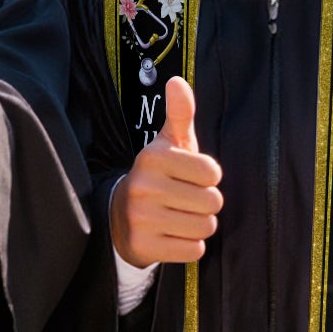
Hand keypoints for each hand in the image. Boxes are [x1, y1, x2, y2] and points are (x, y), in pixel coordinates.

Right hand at [109, 75, 222, 264]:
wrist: (119, 217)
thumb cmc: (158, 177)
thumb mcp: (167, 144)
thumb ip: (179, 114)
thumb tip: (177, 81)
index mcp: (153, 157)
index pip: (213, 173)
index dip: (208, 178)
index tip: (189, 178)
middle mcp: (144, 186)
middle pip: (213, 202)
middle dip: (205, 204)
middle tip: (184, 201)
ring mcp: (141, 218)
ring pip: (205, 227)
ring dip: (199, 225)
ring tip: (178, 217)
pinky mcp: (144, 246)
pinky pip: (194, 250)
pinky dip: (189, 246)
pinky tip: (171, 235)